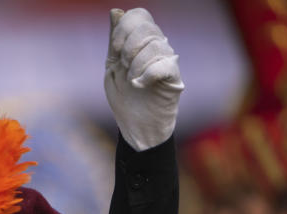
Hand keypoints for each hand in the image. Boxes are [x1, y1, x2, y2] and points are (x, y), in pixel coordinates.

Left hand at [104, 8, 183, 150]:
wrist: (135, 128)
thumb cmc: (125, 99)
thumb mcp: (112, 68)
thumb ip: (114, 41)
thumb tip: (116, 12)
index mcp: (141, 42)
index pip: (139, 16)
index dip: (124, 29)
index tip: (115, 50)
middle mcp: (158, 47)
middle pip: (147, 28)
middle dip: (129, 48)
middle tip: (124, 67)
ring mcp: (168, 61)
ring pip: (155, 46)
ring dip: (136, 65)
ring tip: (132, 81)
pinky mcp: (174, 78)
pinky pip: (165, 64)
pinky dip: (147, 74)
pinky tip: (139, 85)